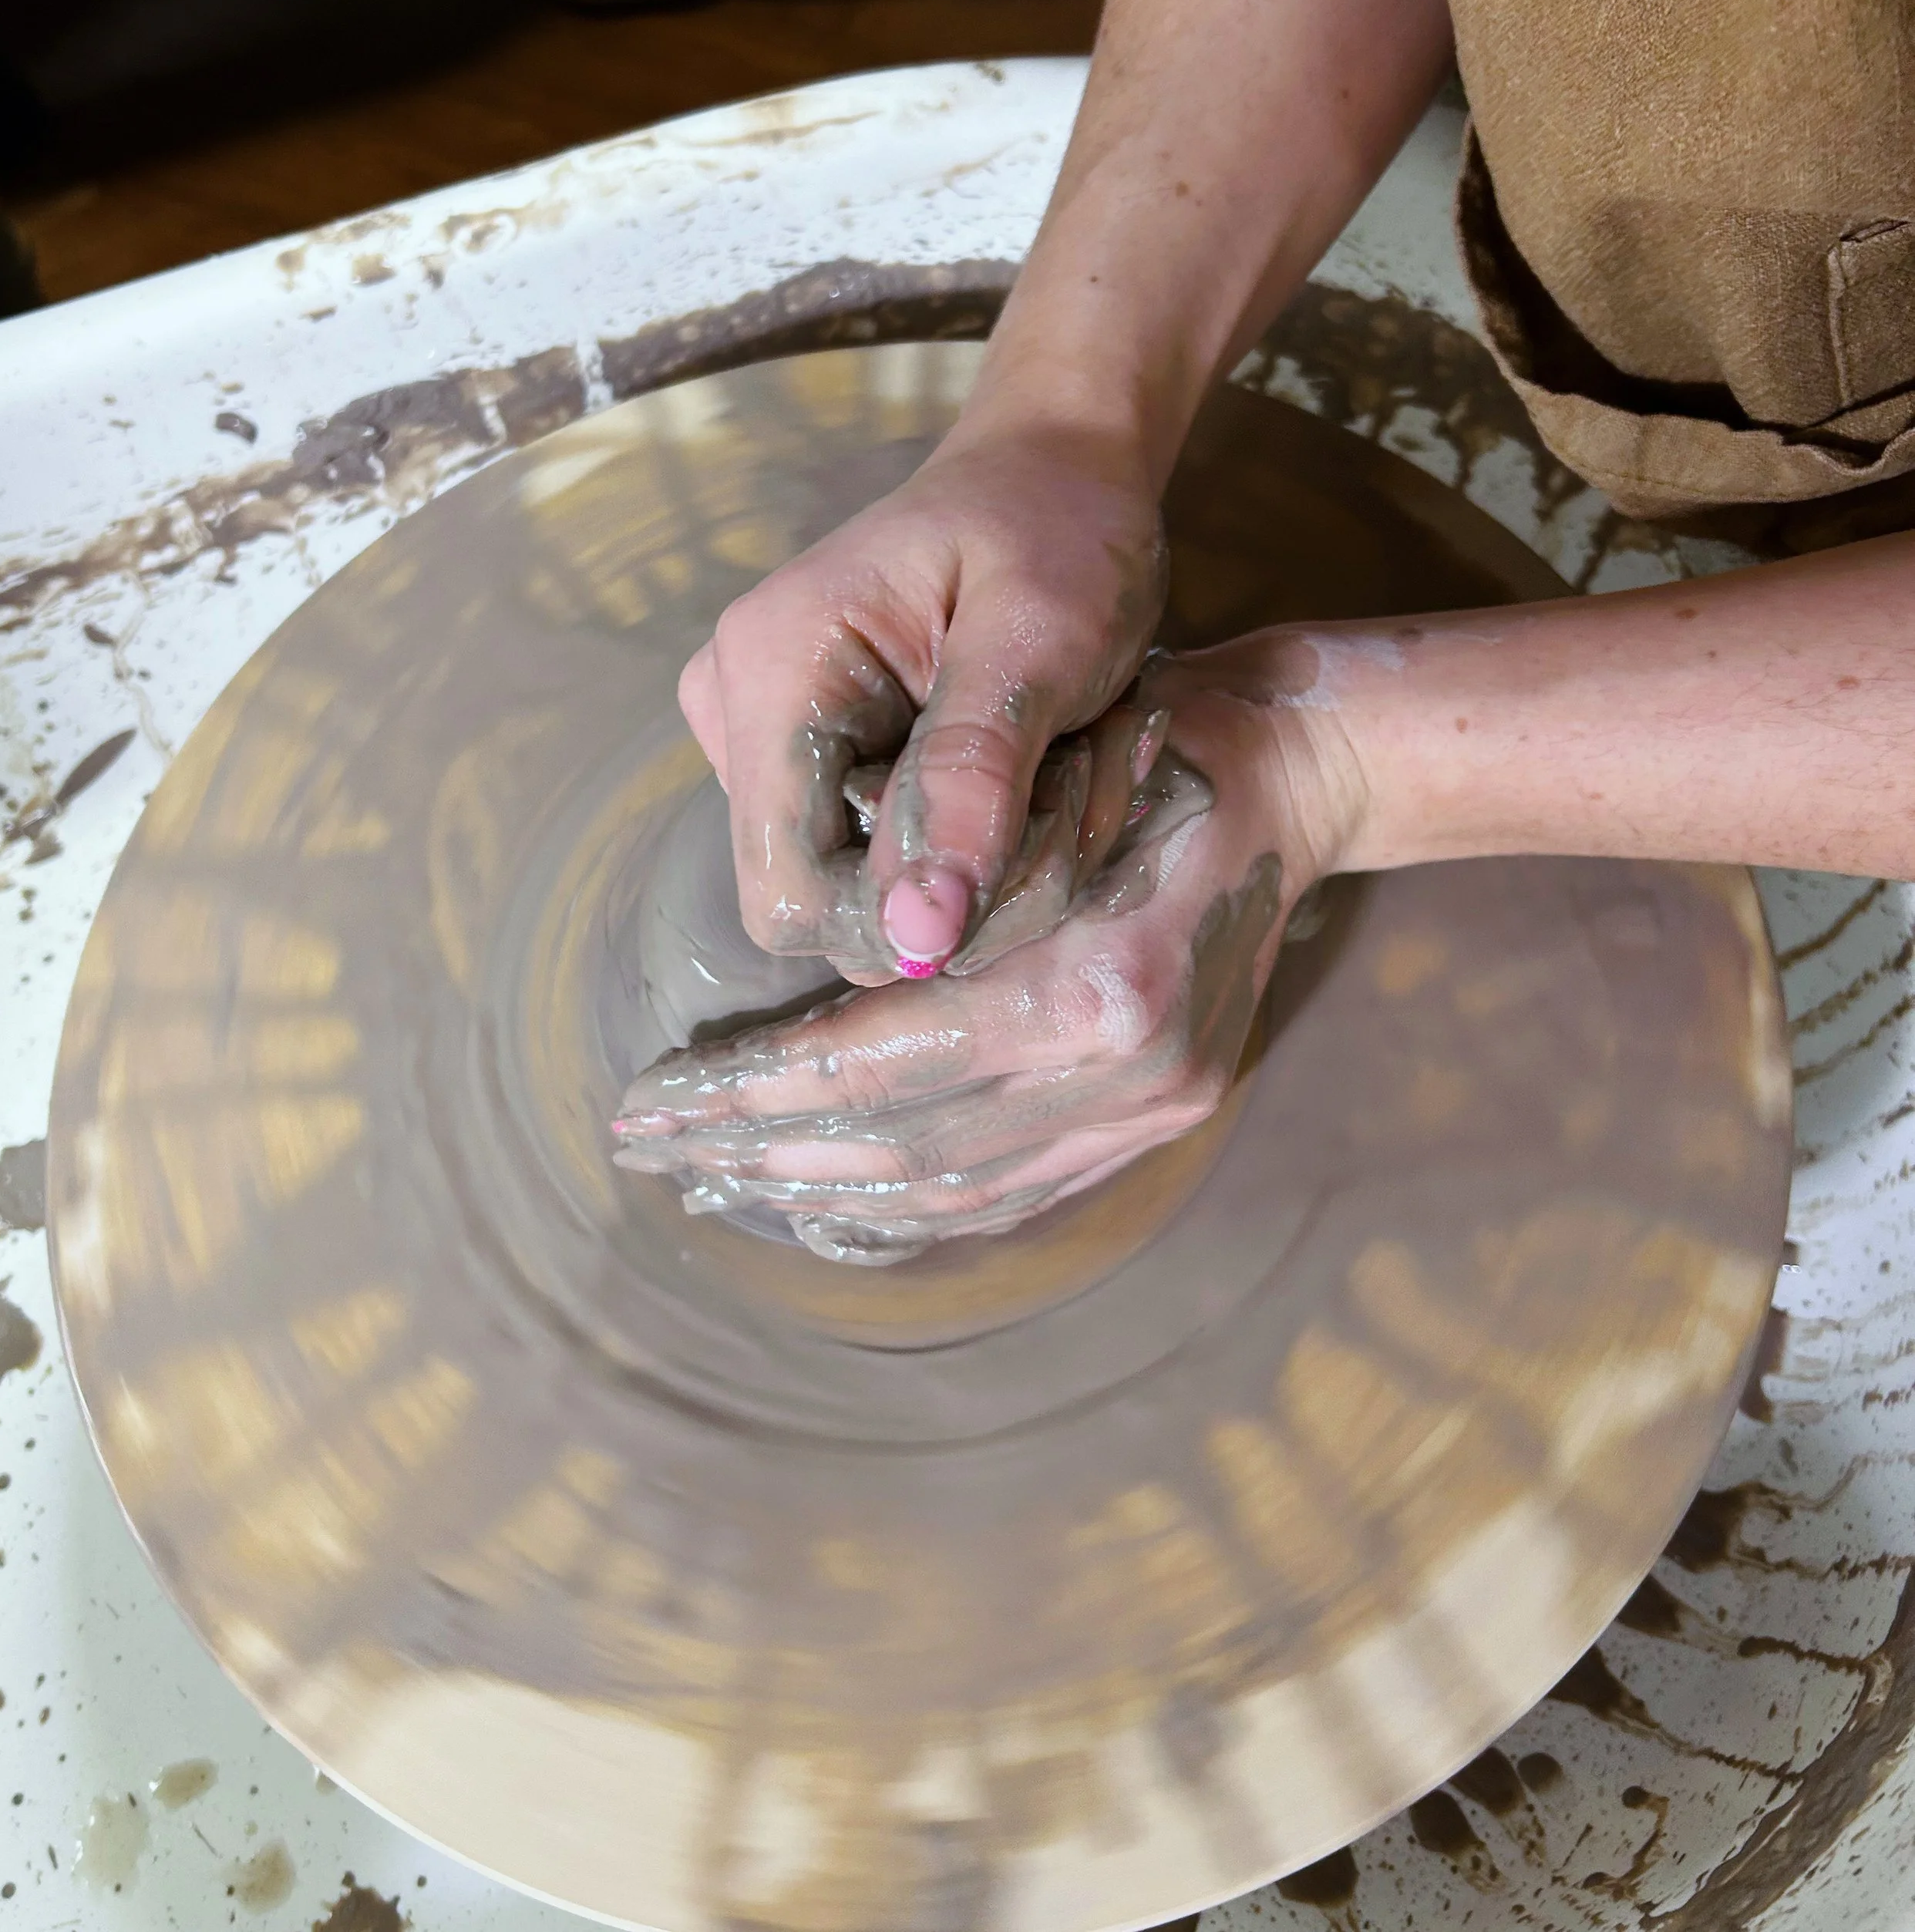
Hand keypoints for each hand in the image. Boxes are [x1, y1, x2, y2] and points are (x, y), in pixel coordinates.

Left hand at [614, 636, 1366, 1257]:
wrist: (1296, 773)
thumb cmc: (1148, 741)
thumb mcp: (1031, 775)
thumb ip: (931, 895)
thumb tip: (797, 1003)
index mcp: (1089, 986)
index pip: (876, 1065)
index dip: (750, 1090)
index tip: (650, 1096)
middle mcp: (1125, 1073)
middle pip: (904, 1146)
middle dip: (762, 1152)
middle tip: (655, 1147)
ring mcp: (1152, 1109)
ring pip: (956, 1189)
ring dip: (825, 1191)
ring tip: (720, 1180)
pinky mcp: (1161, 1119)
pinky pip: (1017, 1192)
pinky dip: (915, 1205)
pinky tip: (836, 1202)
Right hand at [677, 419, 1168, 977]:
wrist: (1054, 468)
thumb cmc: (1055, 528)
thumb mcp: (1040, 642)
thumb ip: (974, 781)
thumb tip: (918, 936)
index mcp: (773, 671)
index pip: (788, 895)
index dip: (908, 919)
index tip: (1029, 853)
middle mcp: (736, 710)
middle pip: (830, 907)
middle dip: (968, 883)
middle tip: (1073, 792)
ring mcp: (761, 738)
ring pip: (870, 895)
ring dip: (989, 860)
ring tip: (1064, 765)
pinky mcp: (806, 760)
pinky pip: (882, 861)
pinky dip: (975, 840)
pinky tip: (1031, 774)